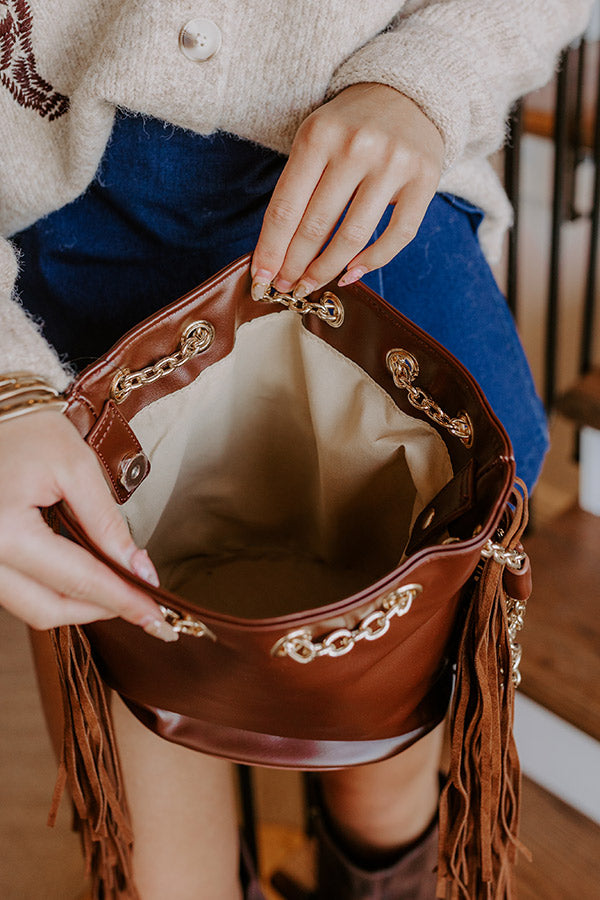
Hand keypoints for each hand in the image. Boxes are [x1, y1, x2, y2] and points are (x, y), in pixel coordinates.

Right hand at [0, 410, 176, 640]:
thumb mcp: (77, 468)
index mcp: (5, 532)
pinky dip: (55, 592)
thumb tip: (139, 571)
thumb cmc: (30, 432)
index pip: (77, 580)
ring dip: (78, 605)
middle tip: (144, 606)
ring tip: (119, 591)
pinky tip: (85, 579)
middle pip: (49, 608)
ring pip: (33, 607)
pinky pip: (20, 593)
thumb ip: (107, 525)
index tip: (157, 617)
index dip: (122, 600)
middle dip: (101, 610)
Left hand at [251, 82, 443, 297]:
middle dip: (295, 266)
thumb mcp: (315, 138)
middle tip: (286, 289)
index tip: (262, 279)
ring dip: (327, 270)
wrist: (409, 93)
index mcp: (319, 135)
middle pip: (316, 226)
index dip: (271, 250)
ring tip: (311, 285)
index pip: (286, 208)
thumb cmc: (351, 125)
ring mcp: (393, 163)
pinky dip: (371, 262)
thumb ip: (297, 185)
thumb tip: (277, 251)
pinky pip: (397, 235)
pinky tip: (350, 274)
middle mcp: (356, 147)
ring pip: (353, 237)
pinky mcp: (424, 179)